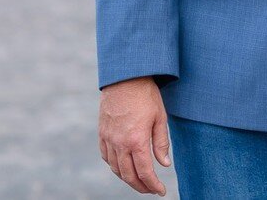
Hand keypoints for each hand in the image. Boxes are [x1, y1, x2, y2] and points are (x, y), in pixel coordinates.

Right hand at [99, 76, 170, 195]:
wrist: (125, 77)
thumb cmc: (145, 95)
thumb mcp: (160, 117)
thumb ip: (161, 143)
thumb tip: (164, 164)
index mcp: (136, 140)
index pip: (144, 172)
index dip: (153, 185)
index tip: (160, 191)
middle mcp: (120, 143)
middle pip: (128, 175)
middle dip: (140, 186)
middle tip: (150, 189)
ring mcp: (109, 139)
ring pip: (116, 169)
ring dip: (127, 178)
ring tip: (138, 180)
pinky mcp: (102, 133)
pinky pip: (106, 157)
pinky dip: (114, 166)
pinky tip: (122, 166)